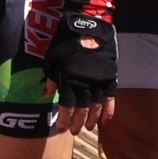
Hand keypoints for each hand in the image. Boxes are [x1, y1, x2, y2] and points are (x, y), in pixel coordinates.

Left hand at [44, 13, 117, 133]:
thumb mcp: (53, 58)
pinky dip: (109, 111)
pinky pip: (111, 98)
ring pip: (96, 107)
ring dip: (92, 119)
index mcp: (69, 80)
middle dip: (77, 123)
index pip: (66, 106)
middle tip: (74, 132)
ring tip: (88, 128)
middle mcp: (85, 84)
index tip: (61, 129)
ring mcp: (100, 82)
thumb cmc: (66, 41)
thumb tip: (46, 95)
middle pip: (82, 110)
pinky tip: (106, 121)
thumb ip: (51, 78)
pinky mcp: (110, 77)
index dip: (64, 119)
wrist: (88, 26)